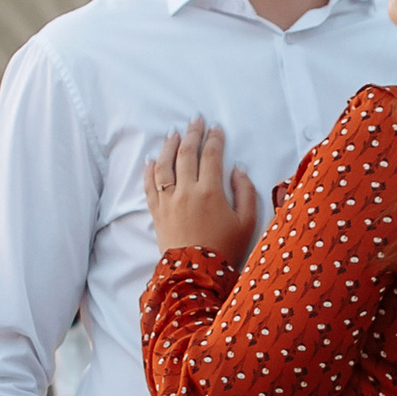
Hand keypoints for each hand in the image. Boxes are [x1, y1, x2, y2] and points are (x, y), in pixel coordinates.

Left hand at [144, 118, 259, 263]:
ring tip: (173, 133)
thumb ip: (246, 192)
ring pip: (165, 166)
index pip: (211, 156)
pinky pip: (149, 186)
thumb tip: (237, 169)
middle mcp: (187, 191)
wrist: (197, 275)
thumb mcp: (247, 222)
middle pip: (187, 154)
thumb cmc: (225, 249)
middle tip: (196, 120)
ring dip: (169, 147)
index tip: (216, 129)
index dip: (214, 139)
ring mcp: (169, 201)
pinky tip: (151, 160)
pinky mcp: (157, 213)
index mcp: (211, 191)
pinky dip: (149, 171)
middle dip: (192, 134)